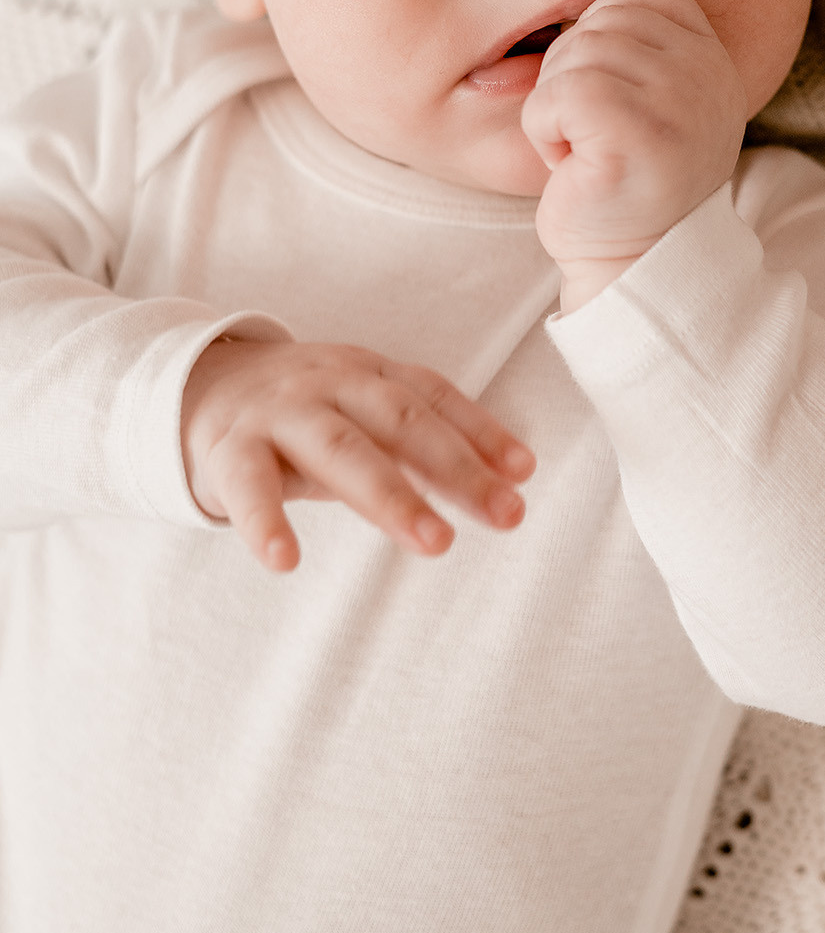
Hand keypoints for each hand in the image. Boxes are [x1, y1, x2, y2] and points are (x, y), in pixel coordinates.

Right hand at [180, 338, 535, 571]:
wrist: (193, 384)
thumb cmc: (302, 411)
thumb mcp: (360, 414)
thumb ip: (421, 447)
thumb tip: (502, 483)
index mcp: (367, 372)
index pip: (433, 397)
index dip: (481, 432)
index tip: (523, 474)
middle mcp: (328, 383)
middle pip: (402, 422)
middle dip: (458, 469)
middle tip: (507, 515)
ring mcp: (279, 413)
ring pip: (342, 450)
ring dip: (393, 497)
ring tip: (436, 543)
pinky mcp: (229, 449)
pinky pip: (249, 488)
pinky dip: (266, 523)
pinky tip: (285, 560)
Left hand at [520, 0, 747, 308]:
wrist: (634, 264)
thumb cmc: (625, 179)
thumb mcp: (650, 98)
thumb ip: (636, 43)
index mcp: (712, 58)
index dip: (599, 44)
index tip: (611, 106)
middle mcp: (706, 74)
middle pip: (596, 25)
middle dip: (570, 79)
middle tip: (593, 137)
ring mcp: (676, 103)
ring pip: (571, 57)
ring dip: (556, 110)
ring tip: (588, 152)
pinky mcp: (635, 135)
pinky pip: (556, 96)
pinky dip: (544, 132)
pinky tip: (574, 167)